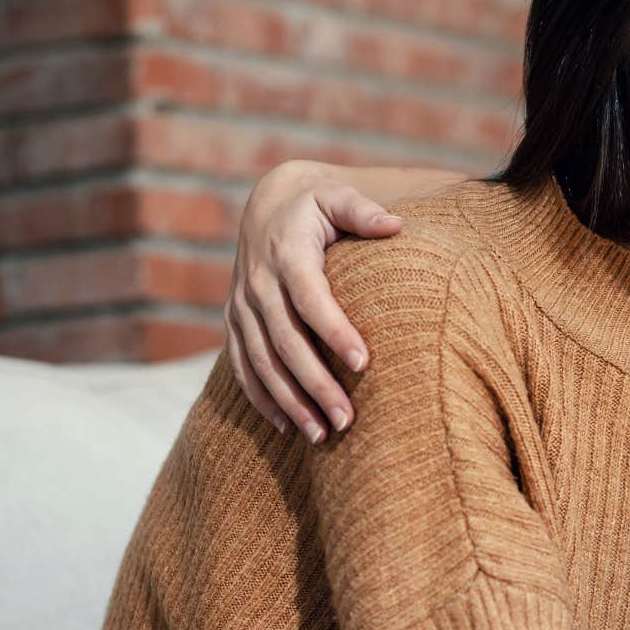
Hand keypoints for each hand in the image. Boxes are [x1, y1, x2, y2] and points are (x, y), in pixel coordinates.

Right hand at [225, 160, 401, 441]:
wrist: (267, 203)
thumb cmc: (315, 202)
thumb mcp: (336, 194)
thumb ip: (362, 210)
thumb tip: (394, 224)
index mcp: (286, 253)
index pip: (311, 298)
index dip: (335, 331)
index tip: (364, 363)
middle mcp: (257, 283)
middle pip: (285, 342)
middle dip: (315, 383)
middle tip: (348, 420)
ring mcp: (241, 306)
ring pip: (262, 362)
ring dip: (290, 401)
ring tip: (323, 435)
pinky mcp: (234, 322)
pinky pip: (242, 366)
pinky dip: (262, 398)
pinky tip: (288, 426)